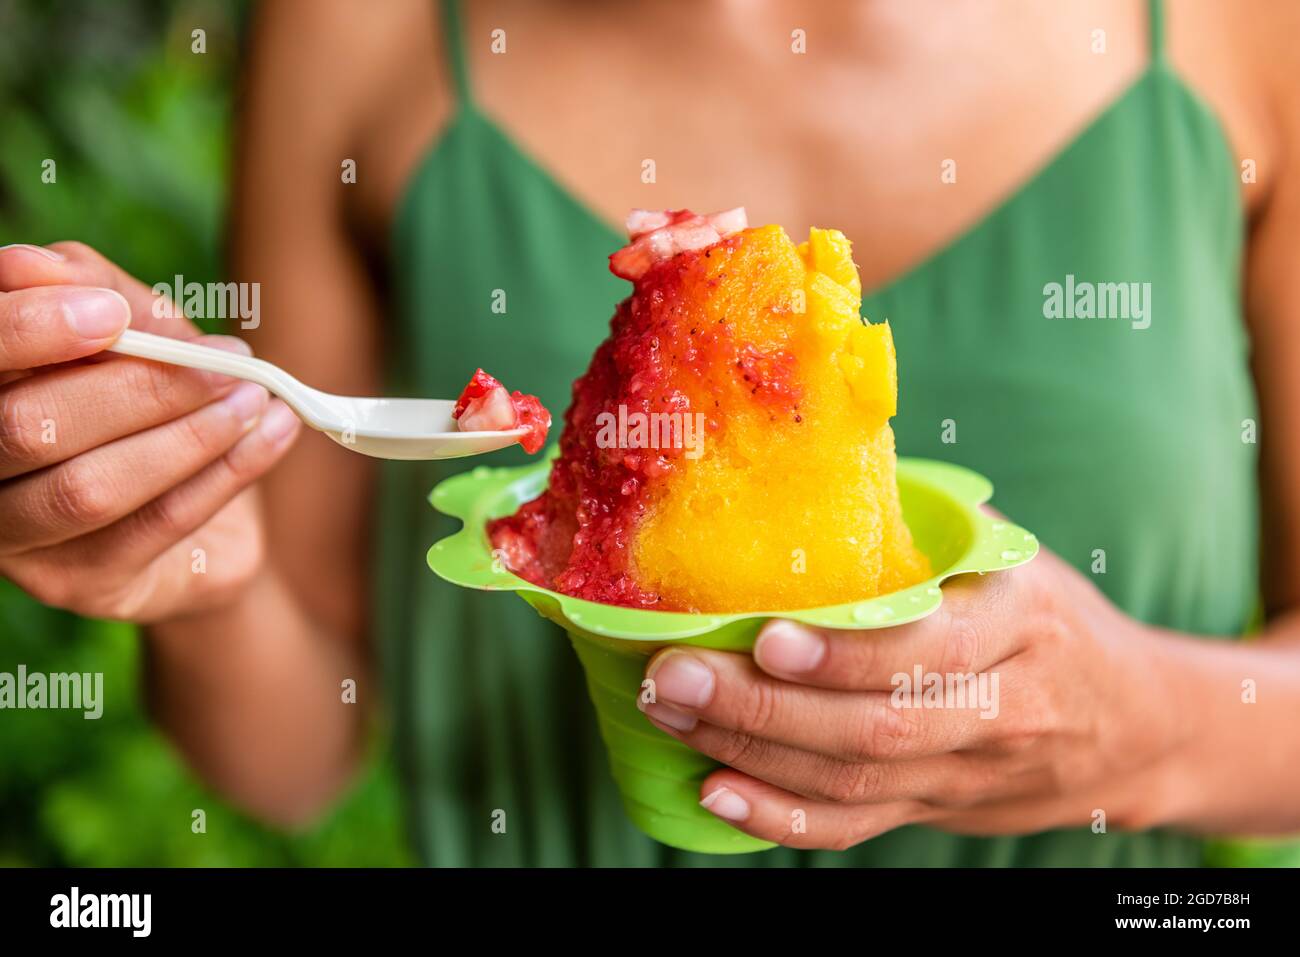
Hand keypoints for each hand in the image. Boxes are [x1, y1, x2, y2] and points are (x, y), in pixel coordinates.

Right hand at [0, 242, 300, 622]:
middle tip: (228, 361)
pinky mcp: (81, 585)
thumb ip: (95, 295)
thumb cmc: (158, 405)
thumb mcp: (140, 334)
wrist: (209, 520)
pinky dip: (225, 473)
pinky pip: (155, 527)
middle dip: (137, 388)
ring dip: (190, 436)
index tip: (108, 312)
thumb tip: (38, 264)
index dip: (26, 331)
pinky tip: (273, 433)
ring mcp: (19, 543)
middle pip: (25, 428)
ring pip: (90, 489)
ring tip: (258, 398)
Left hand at [639, 547, 1193, 849]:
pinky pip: (859, 827)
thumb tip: (811, 466)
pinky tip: (718, 793)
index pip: (929, 650)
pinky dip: (783, 820)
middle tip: (673, 677)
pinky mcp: (940, 812)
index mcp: (1019, 624)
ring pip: (856, 781)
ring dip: (752, 753)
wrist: (1138, 724)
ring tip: (671, 716)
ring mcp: (969, 774)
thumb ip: (927, 528)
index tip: (766, 638)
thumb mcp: (1011, 558)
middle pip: (876, 728)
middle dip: (762, 708)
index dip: (846, 654)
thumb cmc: (1050, 618)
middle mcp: (1001, 709)